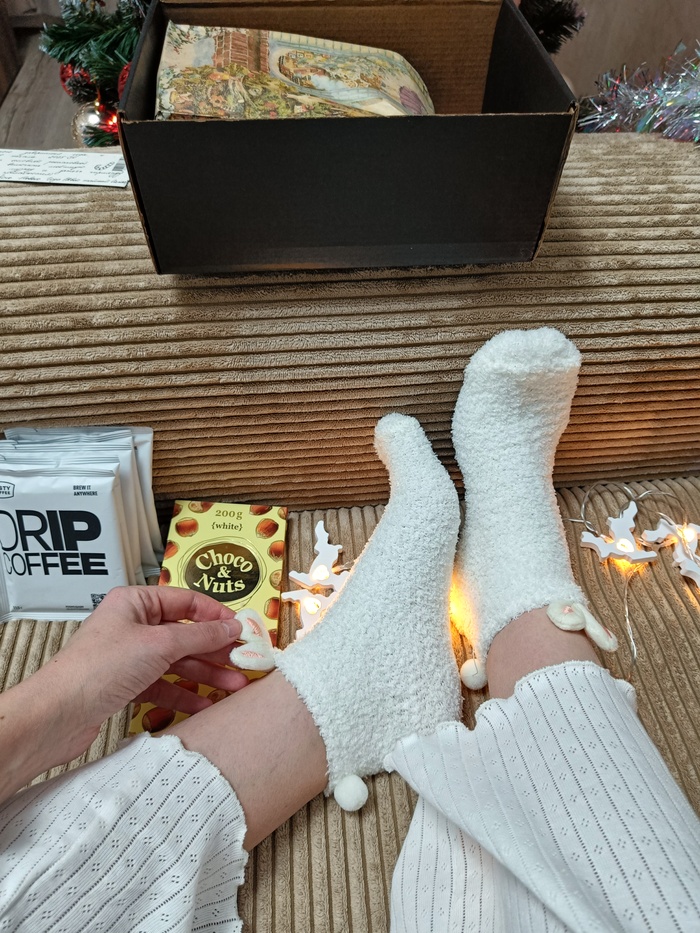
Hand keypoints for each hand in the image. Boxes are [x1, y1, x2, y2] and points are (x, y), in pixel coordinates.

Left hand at [0, 586, 246, 805]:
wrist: (58, 714)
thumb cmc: (103, 667)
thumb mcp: (160, 644)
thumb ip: (201, 636)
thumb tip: (234, 626)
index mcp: (135, 602)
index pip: (186, 601)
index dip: (216, 615)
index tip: (243, 630)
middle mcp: (132, 626)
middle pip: (184, 634)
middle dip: (215, 649)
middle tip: (244, 662)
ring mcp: (129, 657)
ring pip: (176, 662)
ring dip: (205, 674)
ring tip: (234, 687)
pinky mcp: (125, 686)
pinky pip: (163, 686)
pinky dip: (184, 694)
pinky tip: (205, 705)